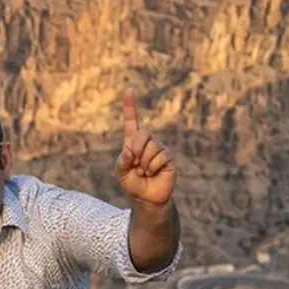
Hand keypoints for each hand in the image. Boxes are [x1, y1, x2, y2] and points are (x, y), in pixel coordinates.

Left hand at [115, 88, 174, 205]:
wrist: (147, 198)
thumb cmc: (132, 184)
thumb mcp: (120, 174)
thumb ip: (122, 161)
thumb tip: (130, 150)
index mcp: (132, 143)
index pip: (132, 122)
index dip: (130, 107)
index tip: (129, 90)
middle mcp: (147, 143)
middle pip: (143, 133)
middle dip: (137, 149)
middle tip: (136, 164)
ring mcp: (159, 149)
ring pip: (151, 148)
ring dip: (144, 163)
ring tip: (144, 172)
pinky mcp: (168, 157)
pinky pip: (160, 157)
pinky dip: (153, 168)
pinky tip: (153, 173)